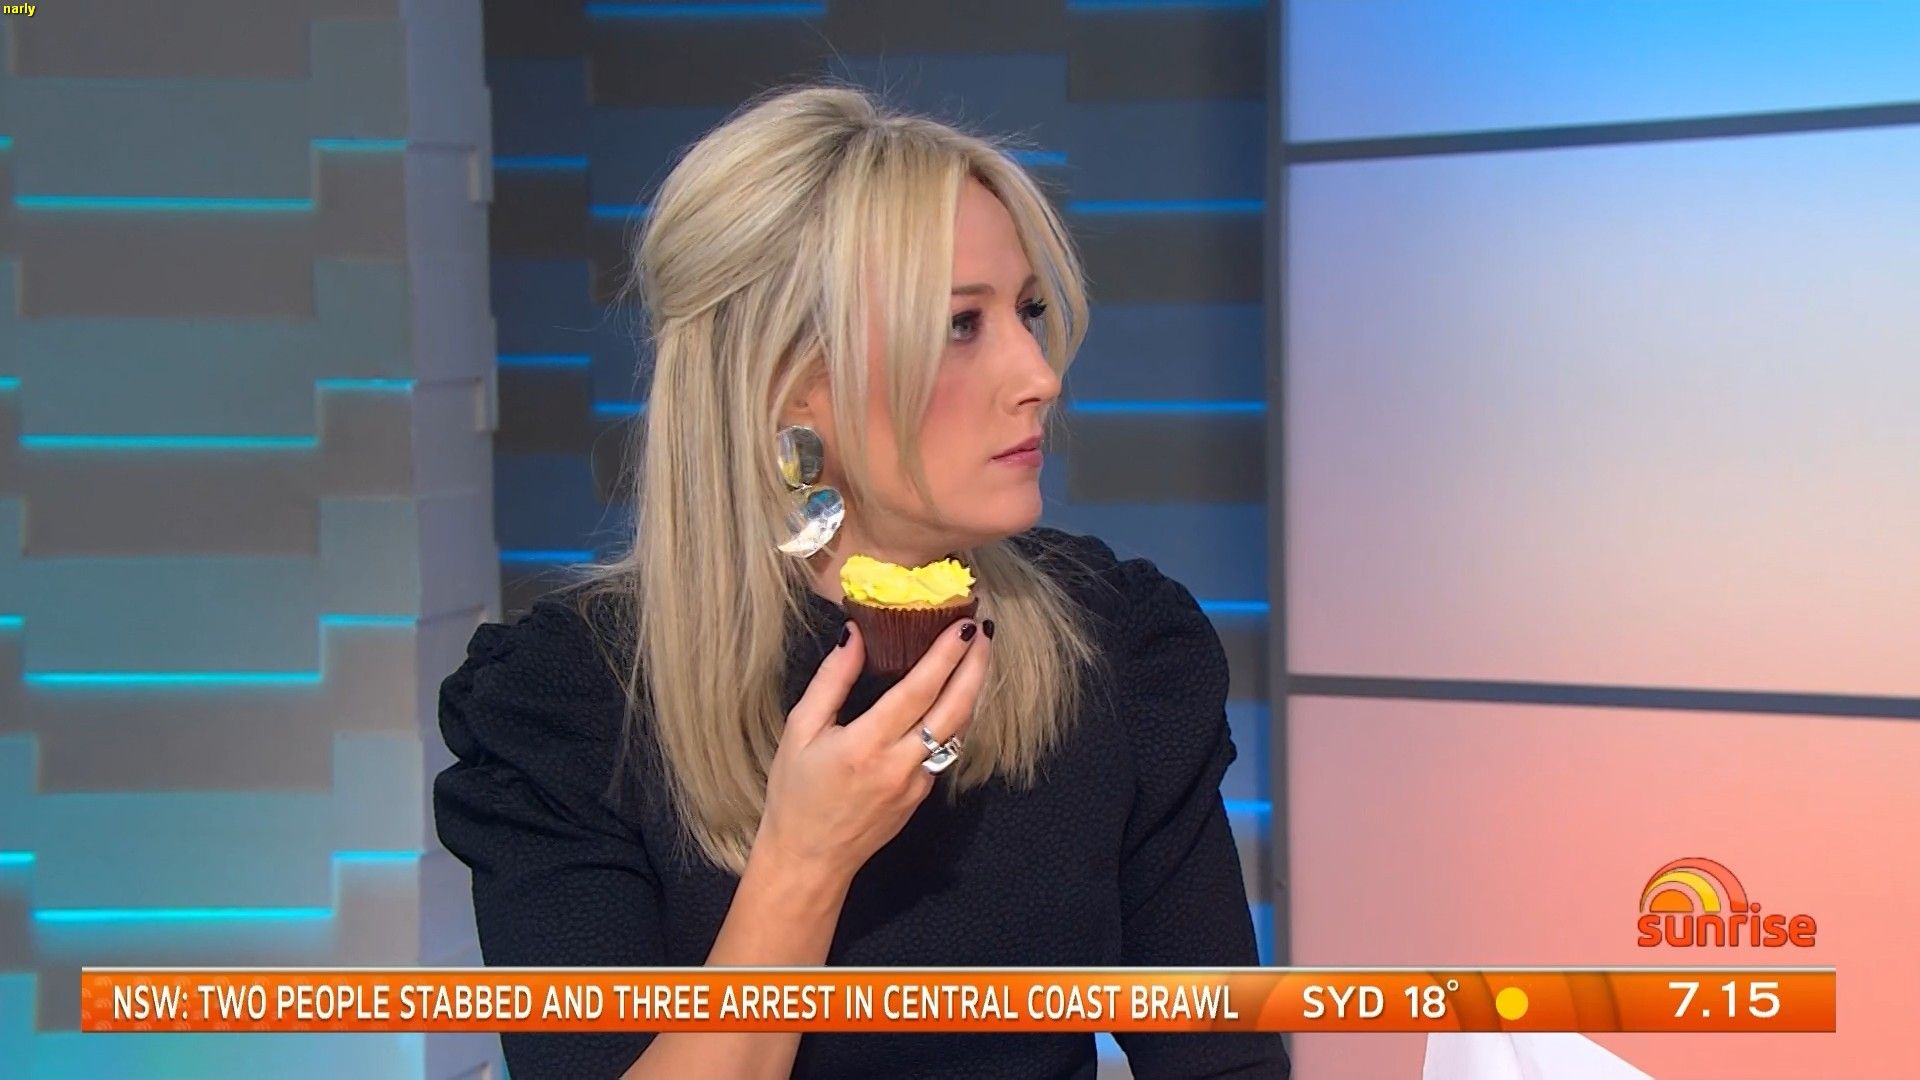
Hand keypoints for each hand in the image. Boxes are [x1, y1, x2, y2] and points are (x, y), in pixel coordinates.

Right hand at [754, 617, 990, 884]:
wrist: (809, 859)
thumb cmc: (796, 794)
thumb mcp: (799, 731)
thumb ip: (831, 681)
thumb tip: (854, 634)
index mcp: (866, 745)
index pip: (918, 691)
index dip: (945, 656)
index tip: (963, 626)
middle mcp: (899, 765)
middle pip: (954, 709)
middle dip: (975, 666)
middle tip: (984, 631)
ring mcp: (917, 784)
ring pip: (957, 730)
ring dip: (972, 690)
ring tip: (978, 655)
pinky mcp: (922, 796)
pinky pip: (945, 749)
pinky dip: (955, 717)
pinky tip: (954, 695)